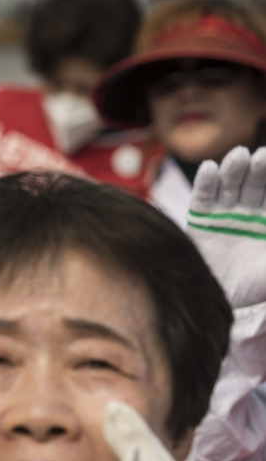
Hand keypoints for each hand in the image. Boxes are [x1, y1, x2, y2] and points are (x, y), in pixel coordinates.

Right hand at [188, 145, 265, 307]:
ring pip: (230, 186)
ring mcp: (224, 215)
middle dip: (259, 170)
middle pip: (256, 183)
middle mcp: (250, 213)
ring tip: (238, 158)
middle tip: (262, 157)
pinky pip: (203, 198)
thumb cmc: (257, 287)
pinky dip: (206, 183)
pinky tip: (211, 169)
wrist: (221, 303)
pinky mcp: (200, 221)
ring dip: (234, 170)